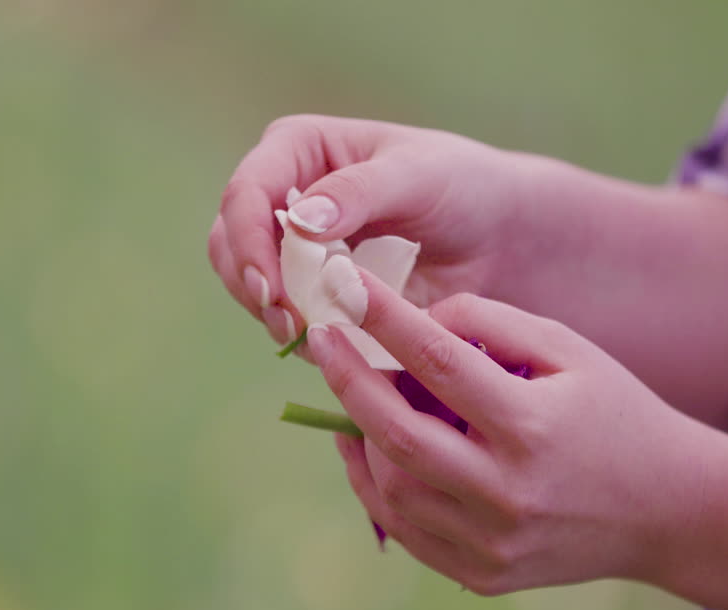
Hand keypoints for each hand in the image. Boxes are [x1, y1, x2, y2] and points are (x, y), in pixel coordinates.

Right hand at [208, 114, 531, 346]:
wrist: (498, 237)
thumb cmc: (462, 186)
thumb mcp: (418, 176)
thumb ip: (359, 193)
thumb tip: (300, 220)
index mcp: (297, 149)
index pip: (245, 194)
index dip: (247, 243)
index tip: (270, 289)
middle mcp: (282, 195)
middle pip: (230, 243)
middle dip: (252, 286)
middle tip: (289, 324)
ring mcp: (291, 246)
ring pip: (246, 284)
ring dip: (270, 314)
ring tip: (309, 334)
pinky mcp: (309, 289)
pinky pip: (283, 315)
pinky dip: (299, 332)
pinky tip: (331, 343)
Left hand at [308, 271, 704, 594]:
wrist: (667, 511)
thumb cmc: (614, 413)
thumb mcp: (569, 350)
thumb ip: (490, 324)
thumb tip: (412, 321)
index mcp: (536, 428)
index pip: (439, 363)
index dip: (384, 319)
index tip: (343, 286)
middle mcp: (509, 493)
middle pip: (398, 436)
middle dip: (348, 381)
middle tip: (322, 338)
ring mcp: (492, 543)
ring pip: (391, 488)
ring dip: (362, 434)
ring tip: (359, 392)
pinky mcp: (481, 574)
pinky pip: (404, 529)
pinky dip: (374, 484)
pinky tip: (367, 445)